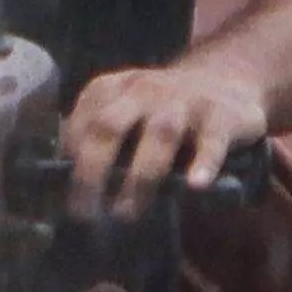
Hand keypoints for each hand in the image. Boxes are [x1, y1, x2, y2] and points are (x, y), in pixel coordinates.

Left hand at [61, 63, 269, 221]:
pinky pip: (212, 140)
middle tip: (85, 213)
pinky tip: (196, 186)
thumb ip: (102, 140)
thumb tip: (65, 188)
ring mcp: (183, 100)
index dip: (69, 163)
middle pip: (109, 127)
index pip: (81, 124)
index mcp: (113, 89)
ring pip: (159, 134)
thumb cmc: (164, 110)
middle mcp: (144, 90)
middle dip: (92, 172)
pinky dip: (204, 163)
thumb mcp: (128, 112)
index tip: (66, 198)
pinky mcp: (221, 115)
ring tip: (128, 213)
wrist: (226, 78)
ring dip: (140, 177)